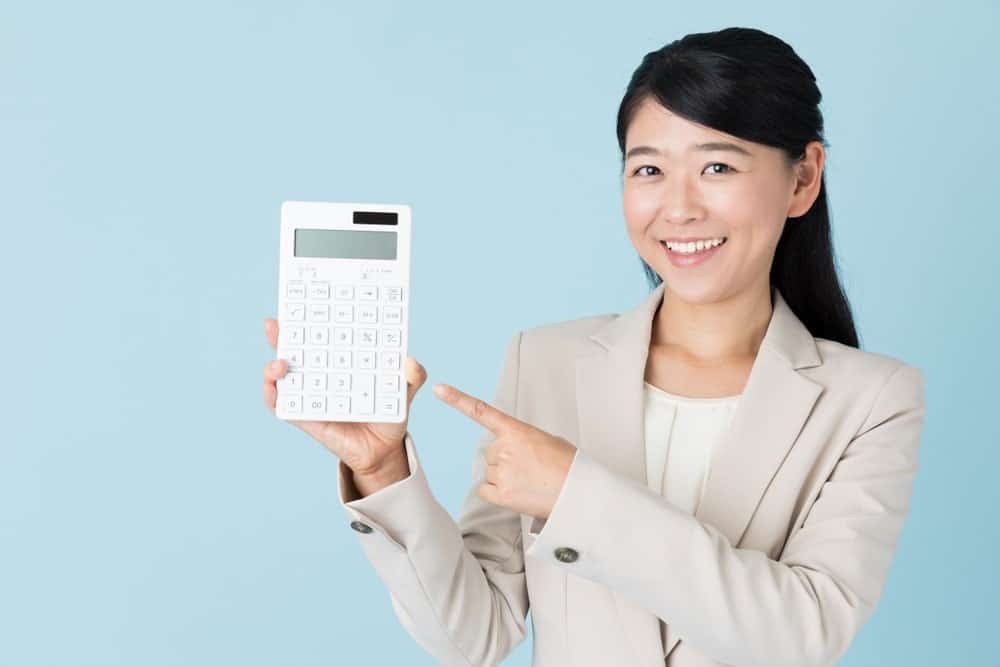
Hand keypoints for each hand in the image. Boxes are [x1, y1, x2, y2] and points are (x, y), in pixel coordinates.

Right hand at [262, 318, 426, 475]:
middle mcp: (321, 374)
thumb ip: (413, 376)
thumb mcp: (404, 391)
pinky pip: (280, 405)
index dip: (307, 320)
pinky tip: (275, 388)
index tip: (299, 306)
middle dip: (280, 335)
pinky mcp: (303, 416)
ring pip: (281, 375)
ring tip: (281, 363)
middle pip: (294, 350)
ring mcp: (309, 394)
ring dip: (273, 366)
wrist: (384, 449)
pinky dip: (272, 395)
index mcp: (342, 361)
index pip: (321, 336)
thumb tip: (411, 362)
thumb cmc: (389, 413)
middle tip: (274, 324)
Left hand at [432, 382, 576, 519]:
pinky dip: (496, 492)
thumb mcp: (546, 440)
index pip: (481, 411)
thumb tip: (512, 450)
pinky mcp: (500, 494)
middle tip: (530, 469)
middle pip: (491, 452)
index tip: (440, 390)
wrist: (578, 492)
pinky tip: (517, 492)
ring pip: (490, 471)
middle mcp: (504, 449)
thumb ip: (521, 440)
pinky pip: (485, 490)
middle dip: (505, 460)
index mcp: (517, 431)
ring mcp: (500, 472)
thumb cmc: (568, 466)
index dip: (457, 399)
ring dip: (504, 476)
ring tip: (530, 481)